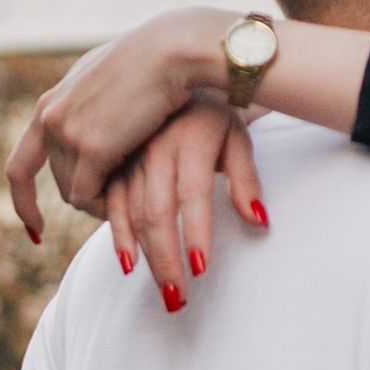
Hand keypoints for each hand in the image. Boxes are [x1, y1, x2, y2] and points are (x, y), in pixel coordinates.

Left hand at [7, 10, 229, 236]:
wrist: (171, 50)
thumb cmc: (157, 63)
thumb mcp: (114, 83)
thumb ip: (96, 105)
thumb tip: (98, 123)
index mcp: (53, 100)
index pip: (23, 161)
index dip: (24, 198)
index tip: (35, 227)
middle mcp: (50, 116)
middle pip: (58, 180)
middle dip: (84, 195)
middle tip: (118, 206)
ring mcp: (66, 132)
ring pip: (72, 192)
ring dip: (98, 202)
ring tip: (131, 202)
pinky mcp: (90, 147)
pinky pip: (87, 196)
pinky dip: (104, 208)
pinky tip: (129, 209)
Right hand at [103, 104, 268, 307]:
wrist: (172, 70)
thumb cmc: (215, 114)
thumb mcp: (237, 137)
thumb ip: (246, 179)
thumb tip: (259, 221)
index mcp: (191, 138)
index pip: (192, 193)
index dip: (195, 232)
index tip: (201, 270)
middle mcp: (156, 146)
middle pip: (157, 211)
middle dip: (166, 258)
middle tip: (177, 298)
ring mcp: (130, 154)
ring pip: (131, 211)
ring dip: (144, 255)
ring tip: (163, 290)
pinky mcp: (112, 161)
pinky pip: (110, 202)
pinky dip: (117, 234)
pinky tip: (128, 262)